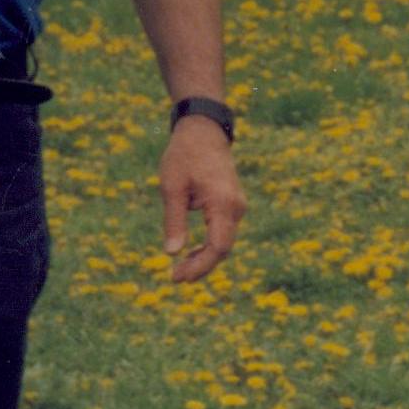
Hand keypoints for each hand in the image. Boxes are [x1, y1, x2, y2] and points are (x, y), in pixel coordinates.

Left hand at [158, 116, 244, 284]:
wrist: (203, 130)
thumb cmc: (184, 155)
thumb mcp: (172, 187)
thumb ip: (174, 221)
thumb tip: (172, 253)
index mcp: (222, 202)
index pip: (218, 246)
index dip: (200, 266)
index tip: (178, 277)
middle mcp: (235, 206)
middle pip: (223, 248)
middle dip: (201, 266)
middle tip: (175, 278)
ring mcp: (236, 205)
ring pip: (225, 241)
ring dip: (205, 258)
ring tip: (180, 270)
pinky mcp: (232, 203)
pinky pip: (224, 231)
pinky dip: (209, 245)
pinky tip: (192, 253)